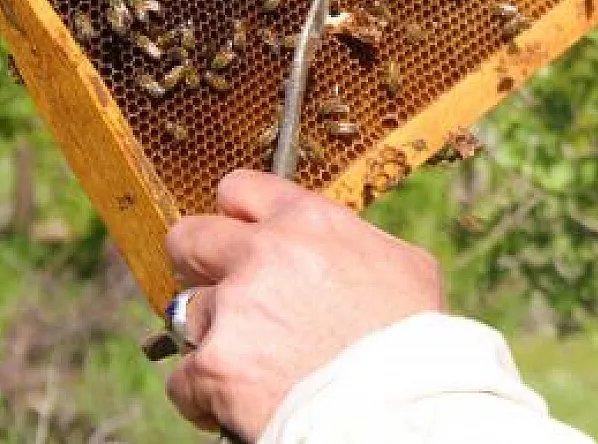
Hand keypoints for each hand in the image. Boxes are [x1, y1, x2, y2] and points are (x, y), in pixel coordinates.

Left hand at [163, 170, 443, 437]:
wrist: (396, 407)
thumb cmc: (413, 341)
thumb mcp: (404, 266)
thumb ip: (355, 243)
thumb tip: (339, 248)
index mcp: (308, 222)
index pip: (240, 189)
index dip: (236, 215)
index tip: (239, 235)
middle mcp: (261, 255)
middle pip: (188, 239)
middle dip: (197, 264)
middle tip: (221, 291)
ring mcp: (232, 310)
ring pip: (189, 313)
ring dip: (214, 335)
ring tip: (253, 361)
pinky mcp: (212, 366)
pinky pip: (183, 377)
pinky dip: (204, 392)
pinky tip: (238, 399)